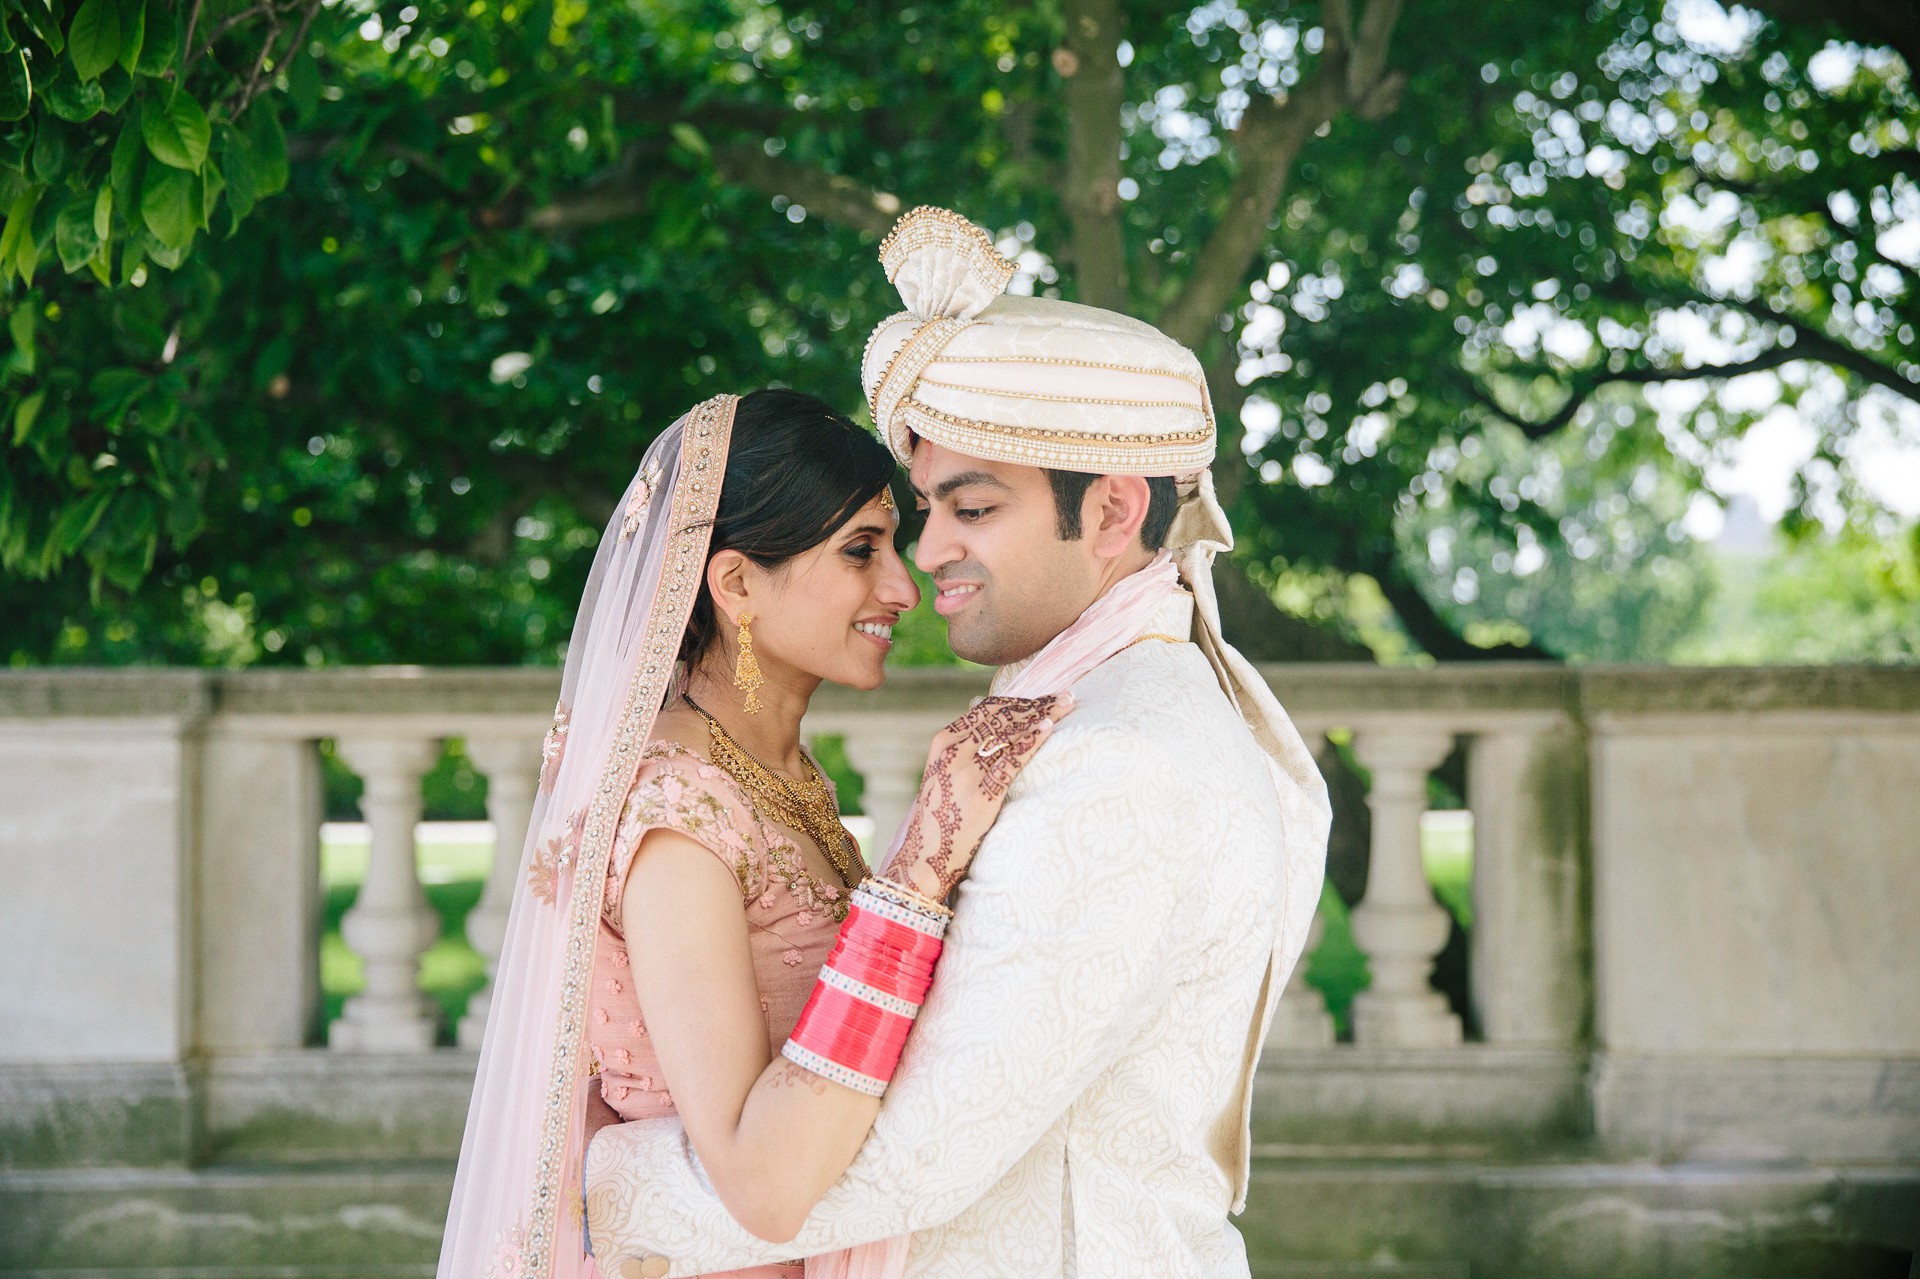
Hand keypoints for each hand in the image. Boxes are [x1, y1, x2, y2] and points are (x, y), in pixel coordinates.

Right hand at [885, 693, 1074, 901]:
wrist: (926, 855)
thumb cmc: (942, 812)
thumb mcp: (944, 770)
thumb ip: (963, 740)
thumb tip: (978, 703)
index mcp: (944, 743)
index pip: (987, 710)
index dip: (1019, 700)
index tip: (1046, 696)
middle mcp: (953, 753)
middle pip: (1002, 718)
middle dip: (1037, 704)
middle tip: (1066, 696)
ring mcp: (966, 774)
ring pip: (1009, 735)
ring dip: (1042, 715)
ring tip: (1066, 704)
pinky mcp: (981, 795)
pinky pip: (1011, 762)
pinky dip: (1032, 741)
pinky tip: (1049, 728)